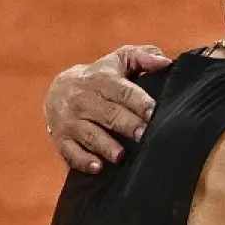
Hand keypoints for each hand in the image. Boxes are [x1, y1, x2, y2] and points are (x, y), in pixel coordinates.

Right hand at [45, 45, 171, 172]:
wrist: (58, 88)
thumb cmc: (99, 77)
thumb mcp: (118, 60)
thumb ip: (142, 57)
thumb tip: (166, 62)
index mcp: (101, 80)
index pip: (122, 91)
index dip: (139, 102)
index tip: (154, 112)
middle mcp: (84, 100)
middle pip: (109, 114)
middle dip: (127, 125)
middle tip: (143, 135)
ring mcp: (71, 120)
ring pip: (90, 134)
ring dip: (106, 146)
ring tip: (120, 156)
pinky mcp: (61, 138)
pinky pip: (70, 152)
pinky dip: (82, 160)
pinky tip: (97, 167)